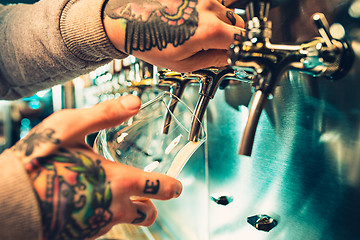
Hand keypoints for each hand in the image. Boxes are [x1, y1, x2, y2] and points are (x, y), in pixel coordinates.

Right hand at [11, 95, 182, 239]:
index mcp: (119, 181)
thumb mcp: (72, 127)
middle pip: (148, 214)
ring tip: (114, 193)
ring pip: (125, 221)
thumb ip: (106, 115)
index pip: (159, 188)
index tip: (176, 186)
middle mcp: (113, 207)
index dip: (172, 187)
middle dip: (152, 205)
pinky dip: (104, 214)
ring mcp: (97, 224)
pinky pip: (101, 226)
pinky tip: (90, 199)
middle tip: (148, 195)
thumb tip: (134, 102)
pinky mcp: (81, 233)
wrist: (10, 199)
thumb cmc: (39, 161)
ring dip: (128, 209)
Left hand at [103, 0, 244, 71]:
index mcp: (208, 30)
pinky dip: (211, 12)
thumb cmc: (148, 41)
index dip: (241, 51)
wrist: (126, 18)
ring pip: (227, 11)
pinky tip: (194, 21)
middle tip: (218, 48)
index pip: (242, 41)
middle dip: (232, 37)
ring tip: (200, 33)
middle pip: (238, 23)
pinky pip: (213, 2)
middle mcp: (209, 7)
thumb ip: (211, 60)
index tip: (238, 56)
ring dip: (222, 23)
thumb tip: (228, 59)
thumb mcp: (181, 63)